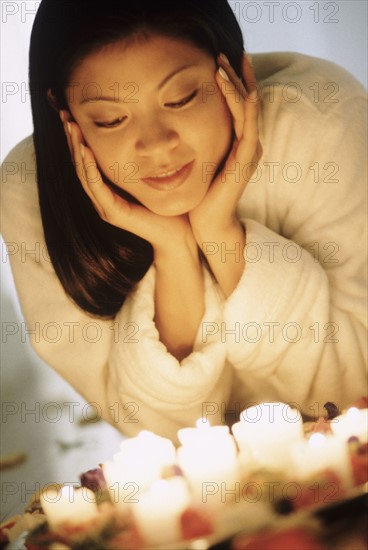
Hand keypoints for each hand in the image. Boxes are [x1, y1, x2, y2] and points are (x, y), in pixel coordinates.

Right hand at [60, 112, 193, 253]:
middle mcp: (102, 199)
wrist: (178, 234)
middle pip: (80, 164)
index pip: (87, 161)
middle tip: (64, 115)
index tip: (72, 114)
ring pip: (84, 174)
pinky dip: (90, 168)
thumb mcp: (151, 176)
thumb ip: (141, 161)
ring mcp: (105, 207)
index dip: (78, 138)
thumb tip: (144, 133)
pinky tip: (85, 150)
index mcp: (108, 190)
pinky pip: (96, 187)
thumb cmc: (168, 207)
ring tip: (70, 127)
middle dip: (72, 139)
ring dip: (76, 149)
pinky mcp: (113, 213)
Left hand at [189, 53, 261, 237]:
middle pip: (246, 102)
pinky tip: (227, 84)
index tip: (219, 63)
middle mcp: (248, 144)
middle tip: (222, 53)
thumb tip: (179, 126)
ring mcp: (250, 150)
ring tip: (222, 62)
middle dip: (235, 76)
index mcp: (238, 145)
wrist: (207, 223)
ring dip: (236, 82)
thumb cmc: (201, 196)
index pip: (239, 107)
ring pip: (248, 107)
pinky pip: (245, 122)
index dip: (232, 84)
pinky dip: (237, 101)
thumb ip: (199, 144)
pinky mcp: (246, 158)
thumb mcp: (199, 163)